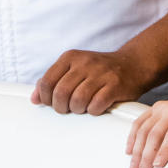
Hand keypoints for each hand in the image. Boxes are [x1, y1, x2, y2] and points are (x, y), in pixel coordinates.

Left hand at [31, 49, 147, 115]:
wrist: (133, 64)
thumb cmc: (99, 71)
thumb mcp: (74, 69)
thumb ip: (53, 81)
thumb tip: (34, 99)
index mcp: (70, 57)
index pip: (47, 82)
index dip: (46, 98)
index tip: (53, 102)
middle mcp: (85, 63)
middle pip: (61, 93)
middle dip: (61, 107)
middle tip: (68, 108)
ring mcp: (101, 73)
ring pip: (77, 101)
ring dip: (78, 110)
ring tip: (82, 107)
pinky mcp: (115, 85)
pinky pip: (96, 105)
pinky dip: (94, 111)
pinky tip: (96, 106)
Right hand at [125, 86, 167, 167]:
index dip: (165, 149)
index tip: (157, 166)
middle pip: (155, 133)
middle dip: (146, 156)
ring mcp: (164, 107)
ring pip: (144, 128)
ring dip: (136, 150)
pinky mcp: (157, 108)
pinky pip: (140, 122)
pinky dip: (133, 136)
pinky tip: (129, 152)